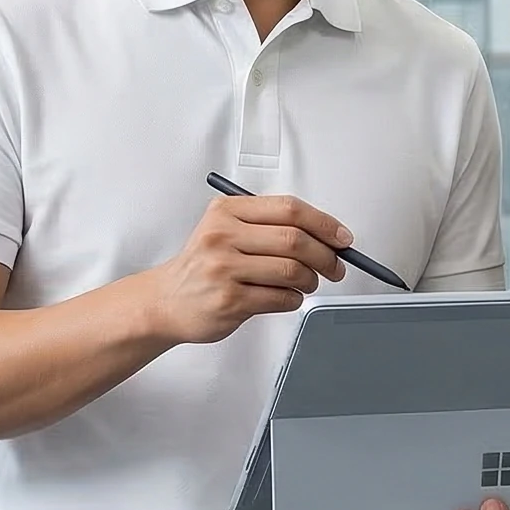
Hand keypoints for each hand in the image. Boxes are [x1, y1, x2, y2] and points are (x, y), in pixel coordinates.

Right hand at [144, 193, 351, 344]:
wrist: (167, 300)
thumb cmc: (203, 265)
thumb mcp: (226, 230)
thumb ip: (268, 226)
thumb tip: (326, 235)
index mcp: (226, 211)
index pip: (289, 209)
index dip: (324, 224)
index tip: (342, 239)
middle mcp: (222, 236)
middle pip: (295, 240)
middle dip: (326, 256)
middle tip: (336, 267)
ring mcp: (224, 269)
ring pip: (292, 271)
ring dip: (311, 280)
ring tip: (307, 283)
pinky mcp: (229, 300)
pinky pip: (281, 298)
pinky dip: (294, 299)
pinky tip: (287, 297)